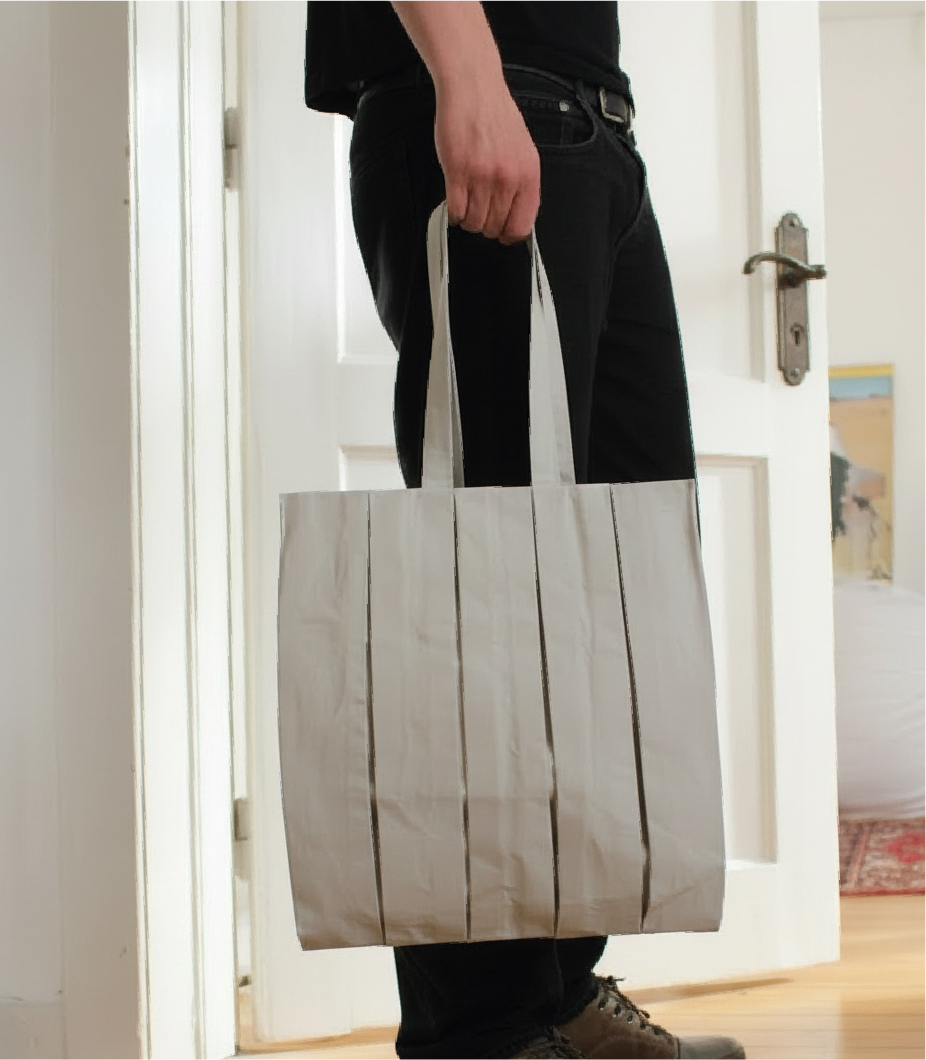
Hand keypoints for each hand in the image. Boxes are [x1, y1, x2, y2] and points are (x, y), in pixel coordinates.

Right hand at [434, 77, 540, 243]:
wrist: (474, 89)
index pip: (522, 225)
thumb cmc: (496, 115)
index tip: (503, 234)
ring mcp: (482, 176)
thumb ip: (523, 183)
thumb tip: (517, 215)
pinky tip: (455, 202)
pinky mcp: (457, 171)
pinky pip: (455, 210)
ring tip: (466, 205)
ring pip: (474, 222)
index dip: (510, 235)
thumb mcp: (523, 151)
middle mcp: (507, 178)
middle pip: (495, 227)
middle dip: (486, 225)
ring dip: (468, 220)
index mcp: (528, 174)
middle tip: (480, 212)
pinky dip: (453, 213)